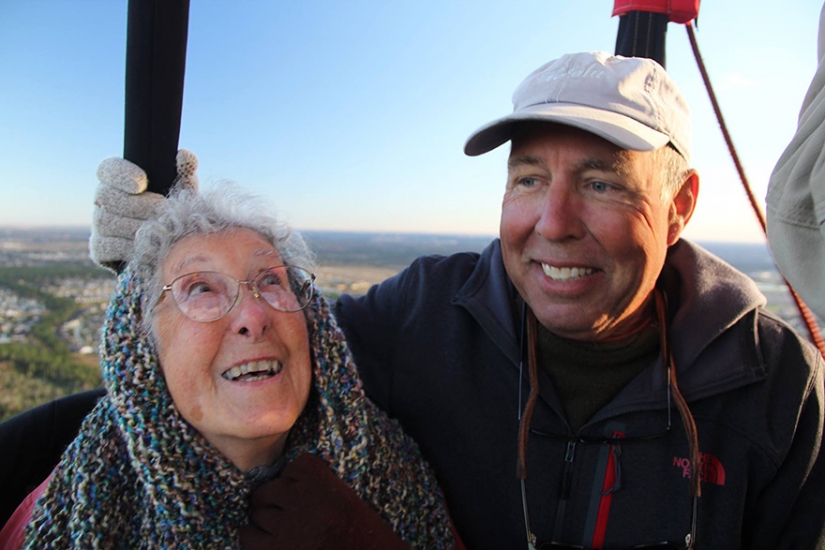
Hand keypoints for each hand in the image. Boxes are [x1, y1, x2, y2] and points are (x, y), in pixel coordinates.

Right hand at [89, 149, 198, 269]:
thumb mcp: (183, 191)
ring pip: (107, 222)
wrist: (173, 246)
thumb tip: (184, 156)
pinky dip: (129, 247)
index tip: (141, 183)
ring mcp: (99, 224)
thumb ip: (184, 172)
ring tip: (161, 229)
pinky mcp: (99, 248)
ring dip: (137, 227)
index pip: (107, 169)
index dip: (120, 175)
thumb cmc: (175, 210)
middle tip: (163, 210)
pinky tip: (149, 247)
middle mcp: (102, 200)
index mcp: (118, 180)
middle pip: (106, 196)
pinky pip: (108, 246)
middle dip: (138, 205)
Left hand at [239, 453, 409, 549]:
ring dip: (267, 520)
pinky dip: (252, 536)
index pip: (293, 466)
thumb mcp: (340, 495)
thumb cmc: (354, 528)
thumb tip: (264, 487)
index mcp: (320, 479)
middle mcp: (303, 499)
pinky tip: (268, 540)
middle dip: (276, 502)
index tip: (314, 496)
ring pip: (257, 512)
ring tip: (290, 530)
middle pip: (268, 490)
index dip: (299, 482)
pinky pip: (248, 536)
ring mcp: (288, 526)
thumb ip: (309, 484)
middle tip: (297, 516)